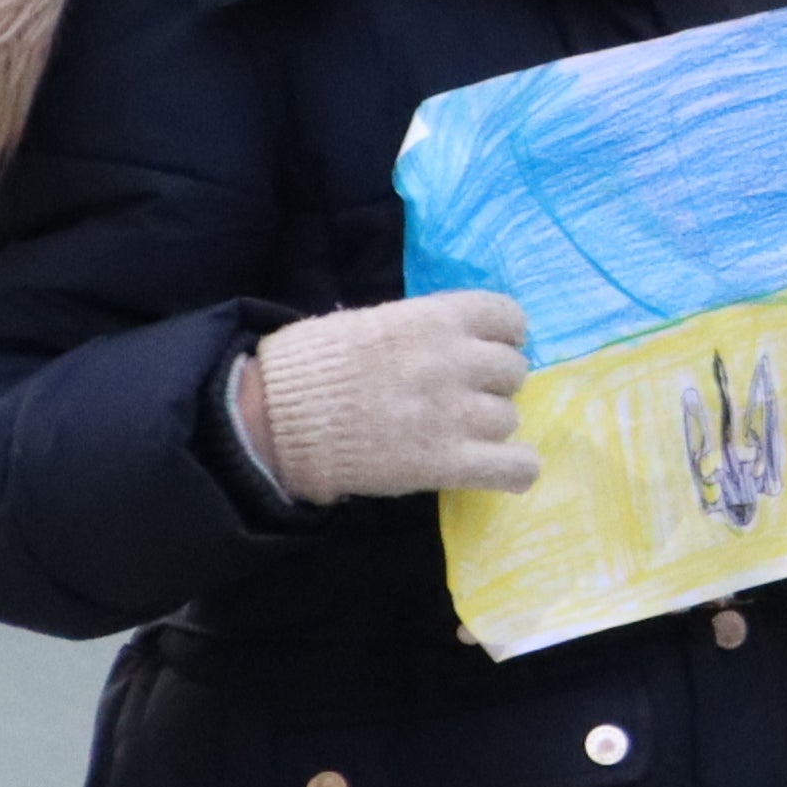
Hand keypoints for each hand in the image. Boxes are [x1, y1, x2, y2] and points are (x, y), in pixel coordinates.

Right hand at [238, 291, 539, 503]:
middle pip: (512, 372)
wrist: (270, 420)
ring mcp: (455, 414)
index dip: (502, 337)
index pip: (509, 318)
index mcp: (436, 320)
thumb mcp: (368, 323)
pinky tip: (498, 468)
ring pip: (509, 419)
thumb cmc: (309, 366)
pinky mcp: (446, 463)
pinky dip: (515, 469)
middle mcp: (456, 362)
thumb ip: (420, 329)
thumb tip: (451, 340)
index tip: (484, 351)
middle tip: (457, 398)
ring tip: (453, 434)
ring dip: (487, 427)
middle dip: (490, 385)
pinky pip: (516, 467)